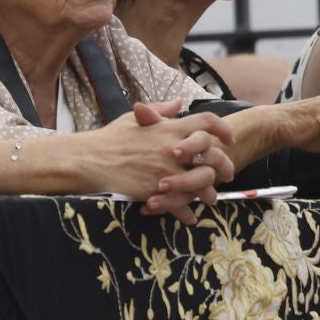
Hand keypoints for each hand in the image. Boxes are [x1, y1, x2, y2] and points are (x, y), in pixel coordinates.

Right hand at [88, 99, 236, 222]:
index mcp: (169, 129)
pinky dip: (187, 214)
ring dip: (209, 194)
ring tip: (210, 199)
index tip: (228, 139)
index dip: (222, 129)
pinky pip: (181, 206)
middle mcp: (173, 149)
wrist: (91, 160)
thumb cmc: (111, 138)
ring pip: (202, 184)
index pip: (206, 122)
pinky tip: (189, 217)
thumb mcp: (136, 118)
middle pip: (213, 156)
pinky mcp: (157, 191)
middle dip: (225, 166)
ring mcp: (167, 171)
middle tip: (227, 174)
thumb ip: (161, 110)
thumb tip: (179, 102)